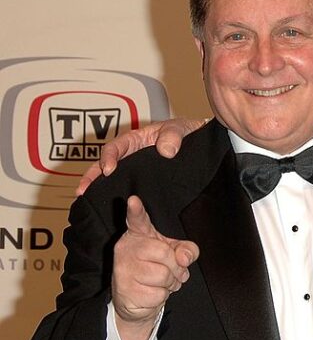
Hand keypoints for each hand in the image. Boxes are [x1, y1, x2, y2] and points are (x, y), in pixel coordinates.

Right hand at [76, 118, 207, 195]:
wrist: (203, 145)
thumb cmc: (188, 132)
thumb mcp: (180, 128)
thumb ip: (173, 135)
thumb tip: (165, 151)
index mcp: (136, 140)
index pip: (116, 147)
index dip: (109, 157)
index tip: (108, 170)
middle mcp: (132, 155)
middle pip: (105, 165)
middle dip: (91, 177)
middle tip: (82, 191)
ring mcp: (136, 170)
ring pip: (113, 179)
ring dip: (98, 189)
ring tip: (87, 201)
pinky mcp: (145, 183)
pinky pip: (129, 189)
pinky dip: (119, 197)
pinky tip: (115, 211)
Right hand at [111, 196, 199, 339]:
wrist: (136, 300)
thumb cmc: (156, 269)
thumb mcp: (175, 253)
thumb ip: (187, 249)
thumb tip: (184, 258)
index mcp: (139, 234)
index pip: (137, 220)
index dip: (136, 210)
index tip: (134, 200)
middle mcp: (126, 248)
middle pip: (165, 253)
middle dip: (176, 267)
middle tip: (174, 272)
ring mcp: (123, 269)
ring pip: (163, 275)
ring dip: (170, 283)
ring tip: (162, 283)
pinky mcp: (124, 289)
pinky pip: (158, 294)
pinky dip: (162, 296)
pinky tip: (152, 293)